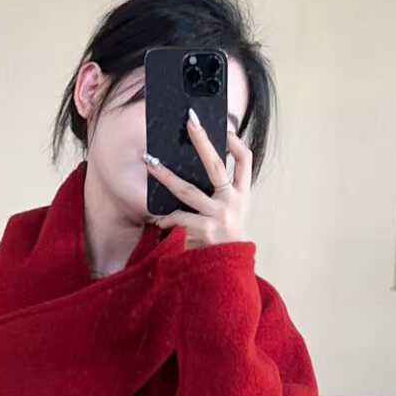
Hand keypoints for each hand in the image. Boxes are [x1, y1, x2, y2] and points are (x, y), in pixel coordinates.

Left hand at [144, 115, 251, 249]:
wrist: (226, 275)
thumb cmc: (224, 242)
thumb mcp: (233, 215)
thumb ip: (222, 195)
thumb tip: (200, 169)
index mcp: (243, 197)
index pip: (246, 162)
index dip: (237, 143)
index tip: (226, 128)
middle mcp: (233, 203)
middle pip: (216, 166)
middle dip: (202, 140)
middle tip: (190, 120)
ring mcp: (218, 217)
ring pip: (186, 190)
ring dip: (165, 175)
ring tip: (149, 161)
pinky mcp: (202, 231)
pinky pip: (177, 217)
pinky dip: (165, 218)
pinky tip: (157, 220)